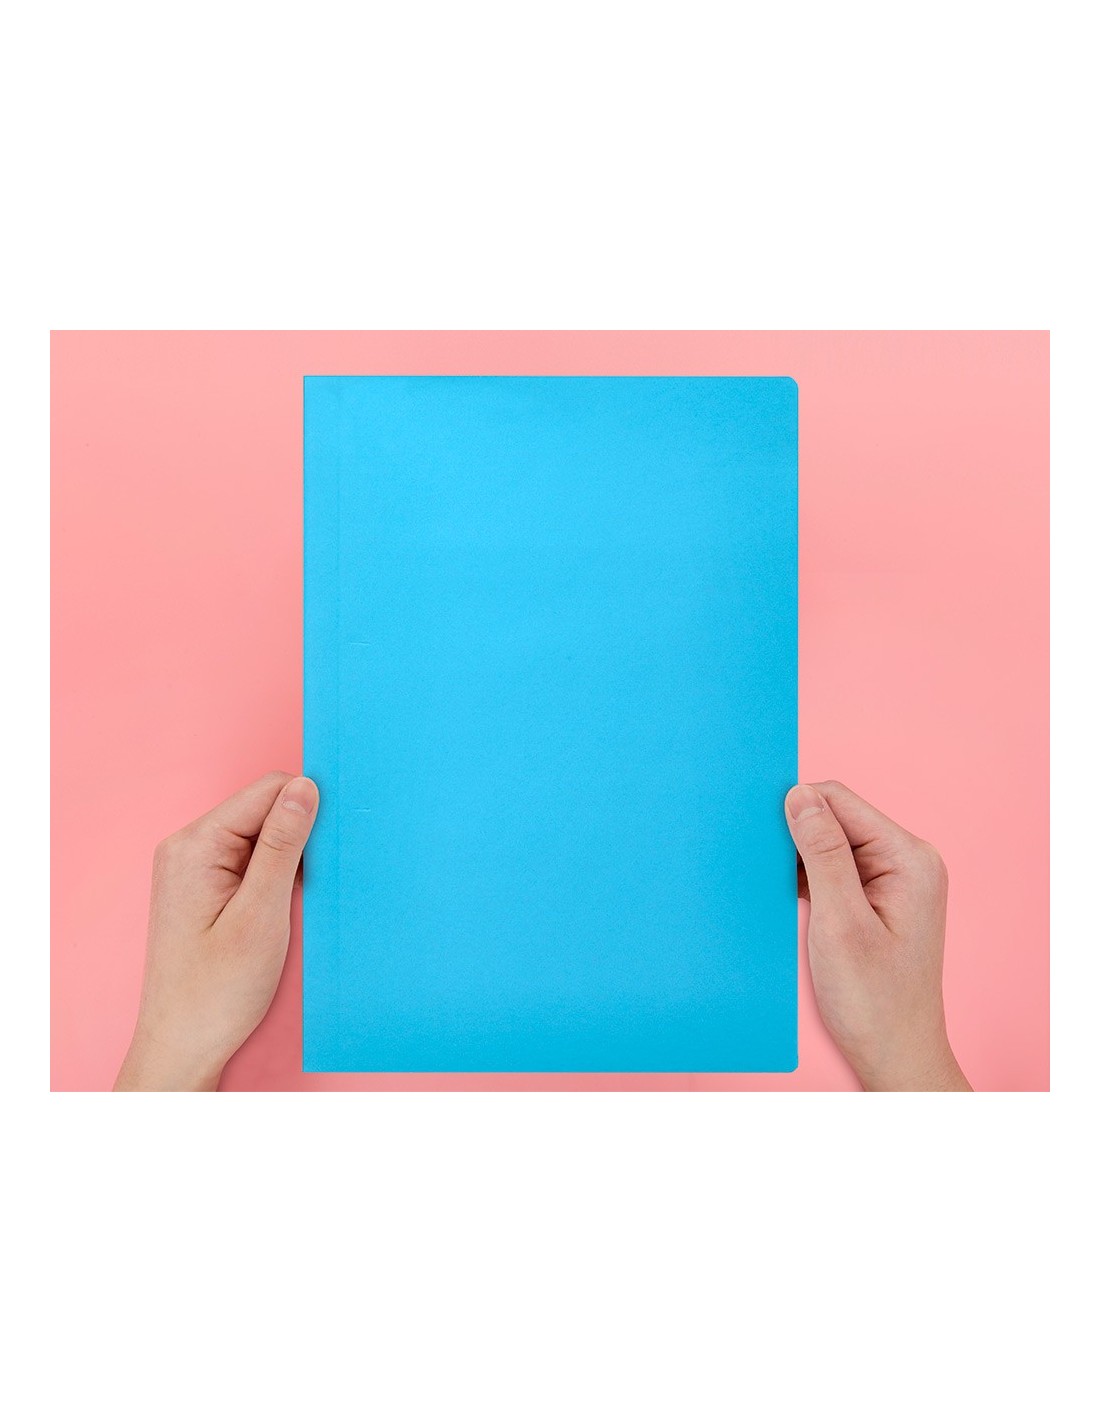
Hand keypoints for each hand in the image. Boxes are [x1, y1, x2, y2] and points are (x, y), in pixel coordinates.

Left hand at [115, 772, 318, 1090]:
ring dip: (290, 858)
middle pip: (264, 809)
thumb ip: (283, 845)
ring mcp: (193, 867)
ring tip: (298, 901)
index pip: (267, 791)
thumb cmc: (217, 991)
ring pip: (261, 835)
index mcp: (195, 845)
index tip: (335, 842)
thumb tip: (305, 787)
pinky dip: (276, 875)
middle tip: (318, 879)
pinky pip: (251, 860)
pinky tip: (285, 906)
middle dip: (300, 835)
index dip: (308, 808)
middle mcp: (188, 847)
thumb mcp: (261, 915)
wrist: (183, 1046)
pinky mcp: (204, 887)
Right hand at [784, 781, 969, 1091]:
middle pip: (835, 818)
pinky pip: (834, 869)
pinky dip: (806, 879)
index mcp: (908, 858)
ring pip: (830, 843)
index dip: (795, 809)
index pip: (839, 801)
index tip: (757, 834)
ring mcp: (894, 880)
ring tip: (776, 890)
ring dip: (798, 860)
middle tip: (763, 868)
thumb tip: (799, 795)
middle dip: (795, 836)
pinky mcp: (878, 898)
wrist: (894, 1055)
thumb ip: (821, 854)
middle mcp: (907, 860)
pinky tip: (788, 901)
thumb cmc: (873, 1000)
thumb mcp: (840, 922)